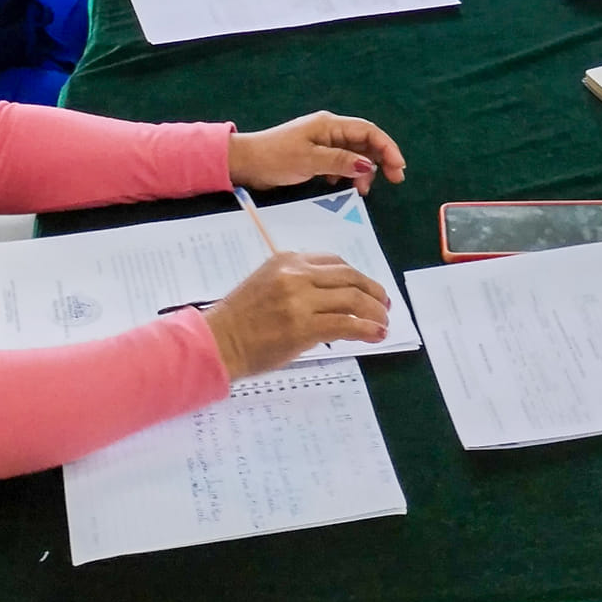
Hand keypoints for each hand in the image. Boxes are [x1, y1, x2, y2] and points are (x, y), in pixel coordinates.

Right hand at [203, 252, 390, 378]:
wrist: (217, 342)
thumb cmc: (240, 319)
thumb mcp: (267, 283)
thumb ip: (299, 282)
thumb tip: (335, 296)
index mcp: (287, 260)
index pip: (334, 261)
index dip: (357, 276)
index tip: (367, 289)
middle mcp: (296, 274)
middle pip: (349, 277)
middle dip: (373, 291)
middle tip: (384, 306)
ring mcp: (300, 300)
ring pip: (353, 299)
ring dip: (375, 312)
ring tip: (383, 323)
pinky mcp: (304, 326)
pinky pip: (346, 324)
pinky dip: (367, 328)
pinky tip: (376, 335)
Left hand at [227, 110, 406, 188]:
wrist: (246, 163)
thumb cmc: (275, 157)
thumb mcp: (309, 160)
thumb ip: (339, 161)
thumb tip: (367, 164)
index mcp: (330, 125)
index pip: (368, 131)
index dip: (387, 147)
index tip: (398, 168)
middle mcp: (330, 130)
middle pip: (365, 142)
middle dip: (380, 160)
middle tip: (393, 180)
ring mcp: (323, 141)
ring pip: (354, 153)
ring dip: (362, 170)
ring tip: (362, 190)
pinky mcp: (316, 154)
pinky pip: (341, 161)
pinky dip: (347, 173)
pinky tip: (342, 185)